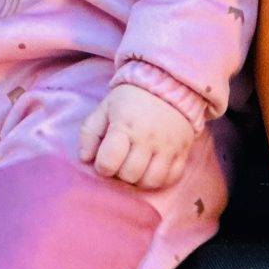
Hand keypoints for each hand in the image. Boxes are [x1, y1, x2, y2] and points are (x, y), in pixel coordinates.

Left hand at [78, 83, 196, 190]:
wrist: (167, 87)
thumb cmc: (130, 100)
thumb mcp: (104, 109)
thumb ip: (89, 133)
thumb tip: (84, 159)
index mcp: (125, 126)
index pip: (109, 162)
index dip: (102, 167)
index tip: (104, 160)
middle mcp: (149, 138)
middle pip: (129, 175)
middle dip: (120, 174)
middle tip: (120, 162)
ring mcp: (169, 147)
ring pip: (151, 182)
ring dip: (139, 180)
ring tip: (135, 168)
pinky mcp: (183, 152)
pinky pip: (171, 179)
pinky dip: (159, 180)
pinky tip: (151, 169)